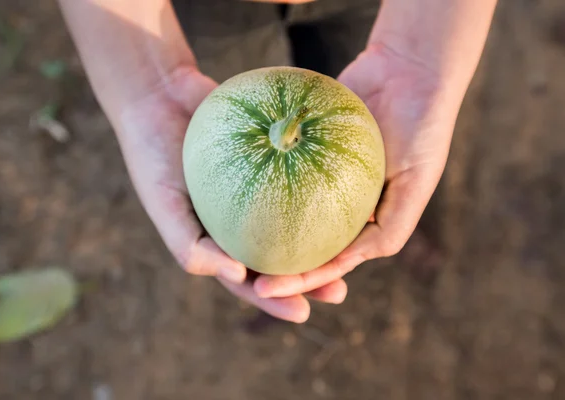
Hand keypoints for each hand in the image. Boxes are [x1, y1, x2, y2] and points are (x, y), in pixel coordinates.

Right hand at [116, 67, 345, 322]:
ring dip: (322, 241)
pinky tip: (345, 195)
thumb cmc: (153, 155)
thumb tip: (238, 277)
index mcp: (215, 240)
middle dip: (308, 280)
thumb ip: (190, 246)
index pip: (247, 280)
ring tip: (353, 252)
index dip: (273, 300)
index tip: (303, 314)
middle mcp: (239, 221)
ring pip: (294, 222)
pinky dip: (318, 189)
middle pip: (278, 258)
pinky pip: (296, 178)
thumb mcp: (164, 203)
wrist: (159, 97)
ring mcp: (256, 191)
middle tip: (339, 293)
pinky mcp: (269, 160)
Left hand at [249, 44, 457, 300]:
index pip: (327, 261)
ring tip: (228, 240)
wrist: (409, 71)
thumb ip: (391, 228)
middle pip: (300, 241)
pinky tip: (231, 191)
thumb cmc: (422, 129)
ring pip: (285, 208)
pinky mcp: (305, 145)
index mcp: (366, 222)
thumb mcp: (416, 184)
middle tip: (238, 273)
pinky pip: (279, 165)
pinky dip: (260, 178)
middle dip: (272, 262)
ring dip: (260, 226)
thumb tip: (347, 264)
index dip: (298, 280)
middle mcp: (341, 203)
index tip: (264, 290)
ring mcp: (321, 176)